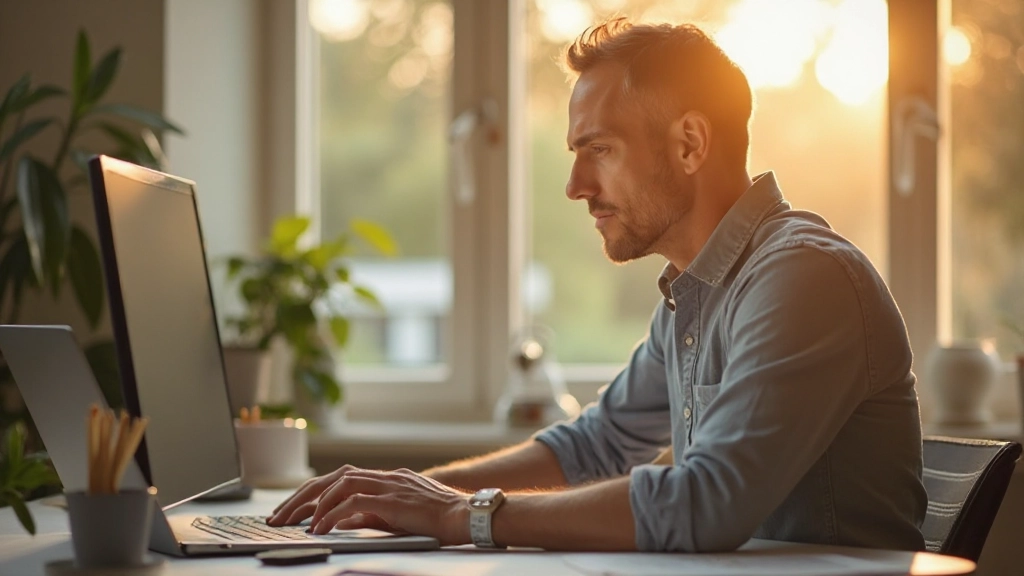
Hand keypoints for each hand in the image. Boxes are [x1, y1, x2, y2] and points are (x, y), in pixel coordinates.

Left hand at [268, 466, 471, 545]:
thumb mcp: (396, 517)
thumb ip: (368, 516)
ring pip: (340, 484)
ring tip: (295, 524)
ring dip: (312, 504)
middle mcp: (385, 476)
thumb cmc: (438, 520)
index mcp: (386, 478)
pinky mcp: (393, 499)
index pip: (340, 478)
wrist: (467, 516)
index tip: (291, 511)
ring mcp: (389, 485)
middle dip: (302, 496)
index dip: (312, 492)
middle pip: (333, 477)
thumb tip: (338, 524)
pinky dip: (332, 515)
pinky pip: (354, 503)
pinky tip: (320, 528)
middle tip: (278, 517)